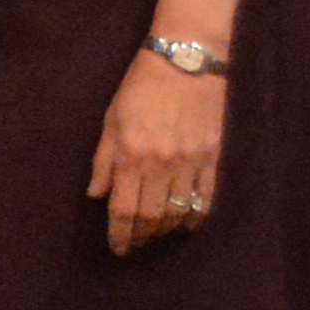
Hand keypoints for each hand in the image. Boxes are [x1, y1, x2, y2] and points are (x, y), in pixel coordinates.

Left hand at [93, 51, 230, 254]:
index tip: (117, 248)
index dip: (119, 234)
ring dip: (165, 230)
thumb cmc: (140, 86)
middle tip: (135, 245)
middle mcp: (161, 164)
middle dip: (141, 237)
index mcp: (131, 155)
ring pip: (178, 212)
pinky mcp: (213, 157)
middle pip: (151, 216)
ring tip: (156, 236)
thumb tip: (95, 195)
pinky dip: (195, 217)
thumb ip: (103, 160)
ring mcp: (191, 163)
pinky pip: (207, 198)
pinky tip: (186, 224)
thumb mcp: (110, 119)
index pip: (123, 209)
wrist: (186, 60)